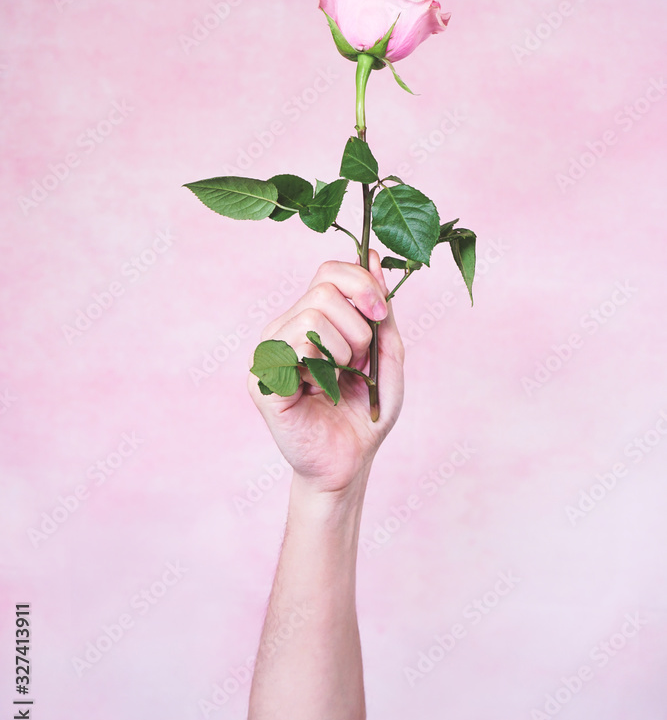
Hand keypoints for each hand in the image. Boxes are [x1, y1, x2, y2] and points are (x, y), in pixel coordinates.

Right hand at [247, 250, 404, 494]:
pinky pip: (296, 346)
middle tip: (359, 361)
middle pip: (325, 289)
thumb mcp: (385, 354)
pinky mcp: (263, 379)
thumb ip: (380, 310)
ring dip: (345, 349)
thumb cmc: (364, 413)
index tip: (381, 314)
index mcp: (311, 318)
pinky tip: (321, 390)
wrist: (349, 463)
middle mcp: (285, 329)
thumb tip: (371, 256)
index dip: (361, 284)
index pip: (329, 272)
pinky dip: (324, 366)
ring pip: (314, 315)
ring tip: (341, 378)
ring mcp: (270, 352)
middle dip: (359, 326)